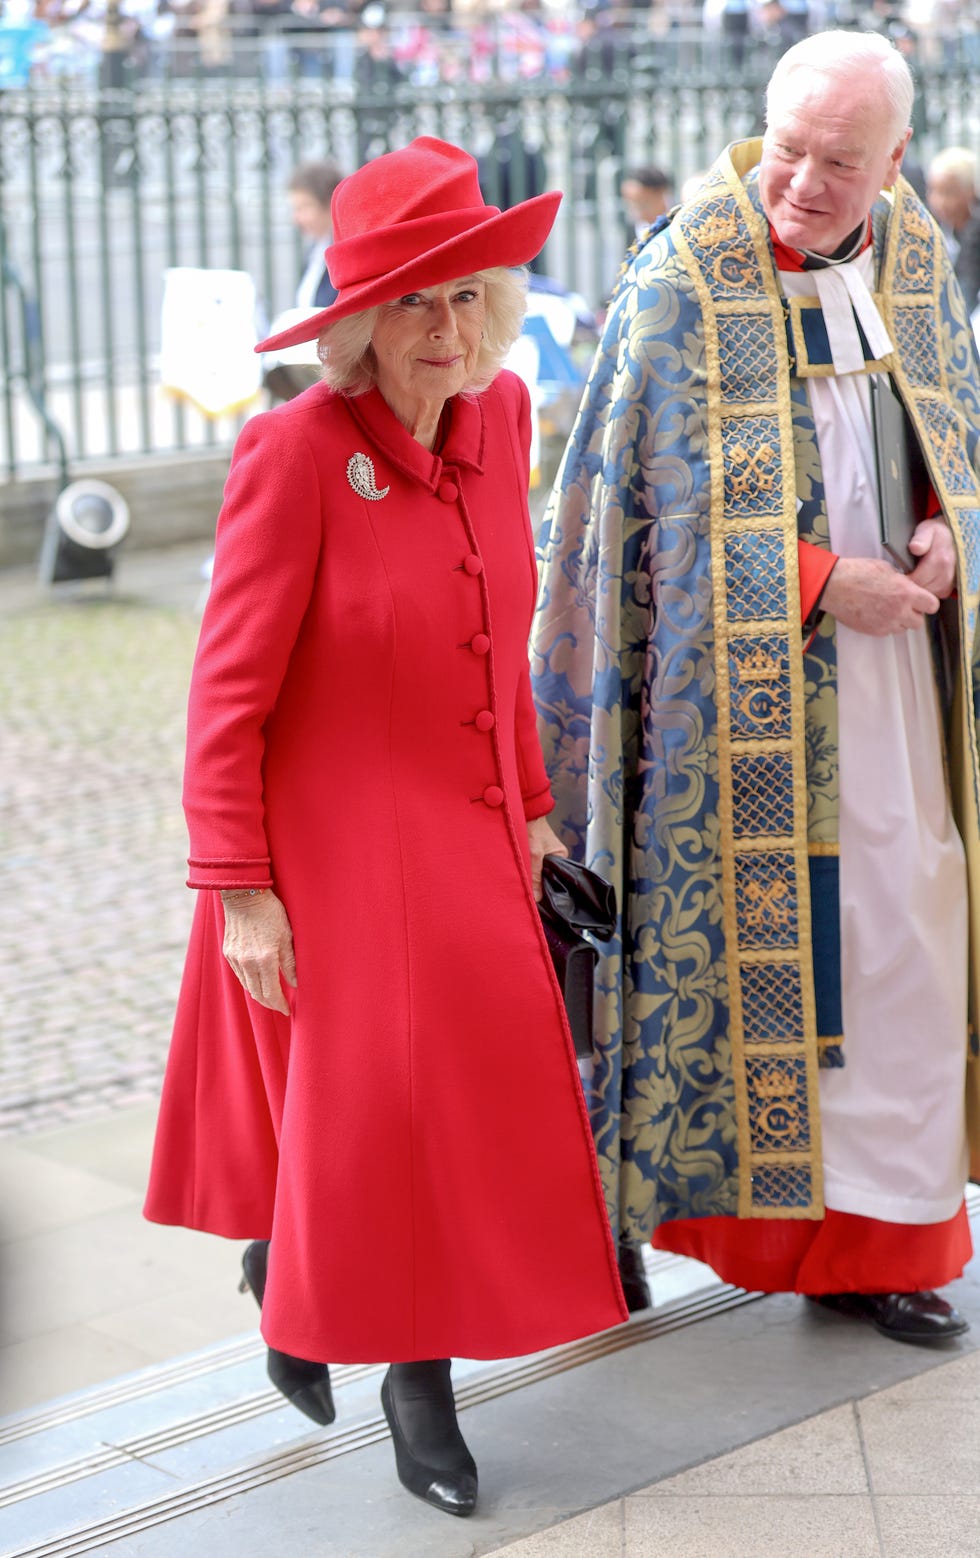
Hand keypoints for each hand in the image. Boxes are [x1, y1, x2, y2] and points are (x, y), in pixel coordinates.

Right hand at [221, 890, 296, 1014]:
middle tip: (280, 1006)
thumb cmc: (270, 912)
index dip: (279, 1004)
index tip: (287, 1010)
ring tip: (271, 995)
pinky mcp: (228, 953)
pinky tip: (259, 980)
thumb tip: (295, 983)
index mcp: (264, 959)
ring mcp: (235, 958)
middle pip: (257, 994)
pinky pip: (239, 975)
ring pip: (247, 986)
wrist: (244, 895)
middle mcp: (247, 962)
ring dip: (259, 994)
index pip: (271, 993)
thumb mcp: (287, 936)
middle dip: (270, 1004)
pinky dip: (250, 982)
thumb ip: (290, 963)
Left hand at [526, 816, 568, 901]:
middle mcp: (554, 857)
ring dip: (529, 876)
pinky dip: (525, 870)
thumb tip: (536, 899)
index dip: (546, 889)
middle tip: (526, 891)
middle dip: (536, 883)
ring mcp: (543, 855)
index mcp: (561, 857)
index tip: (536, 897)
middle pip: (546, 877)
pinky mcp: (533, 852)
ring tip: (521, 882)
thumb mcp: (534, 854)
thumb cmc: (532, 827)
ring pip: (537, 872)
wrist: (525, 809)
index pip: (556, 880)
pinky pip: (531, 866)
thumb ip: (535, 876)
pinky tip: (518, 873)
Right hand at [821, 555, 938, 635]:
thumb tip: (909, 586)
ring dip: (900, 621)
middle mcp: (899, 611)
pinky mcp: (874, 631)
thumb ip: (902, 581)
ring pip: (903, 629)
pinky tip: (875, 613)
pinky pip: (887, 632)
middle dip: (914, 614)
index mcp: (906, 593)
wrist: (835, 586)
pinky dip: (885, 625)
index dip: (927, 603)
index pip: (932, 605)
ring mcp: (887, 624)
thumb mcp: (886, 569)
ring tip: (887, 609)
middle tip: (904, 606)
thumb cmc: (858, 573)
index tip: (922, 600)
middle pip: (919, 622)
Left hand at [907, 517, 956, 598]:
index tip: (896, 576)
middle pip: (921, 589)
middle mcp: (947, 572)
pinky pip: (935, 596)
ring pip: (928, 595)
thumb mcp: (926, 530)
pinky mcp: (950, 587)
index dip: (903, 580)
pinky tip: (920, 582)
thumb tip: (915, 547)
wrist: (952, 537)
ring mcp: (949, 581)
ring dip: (917, 590)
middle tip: (899, 580)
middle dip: (909, 586)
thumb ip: (921, 538)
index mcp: (939, 559)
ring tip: (909, 580)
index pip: (916, 579)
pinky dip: (926, 592)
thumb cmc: (935, 534)